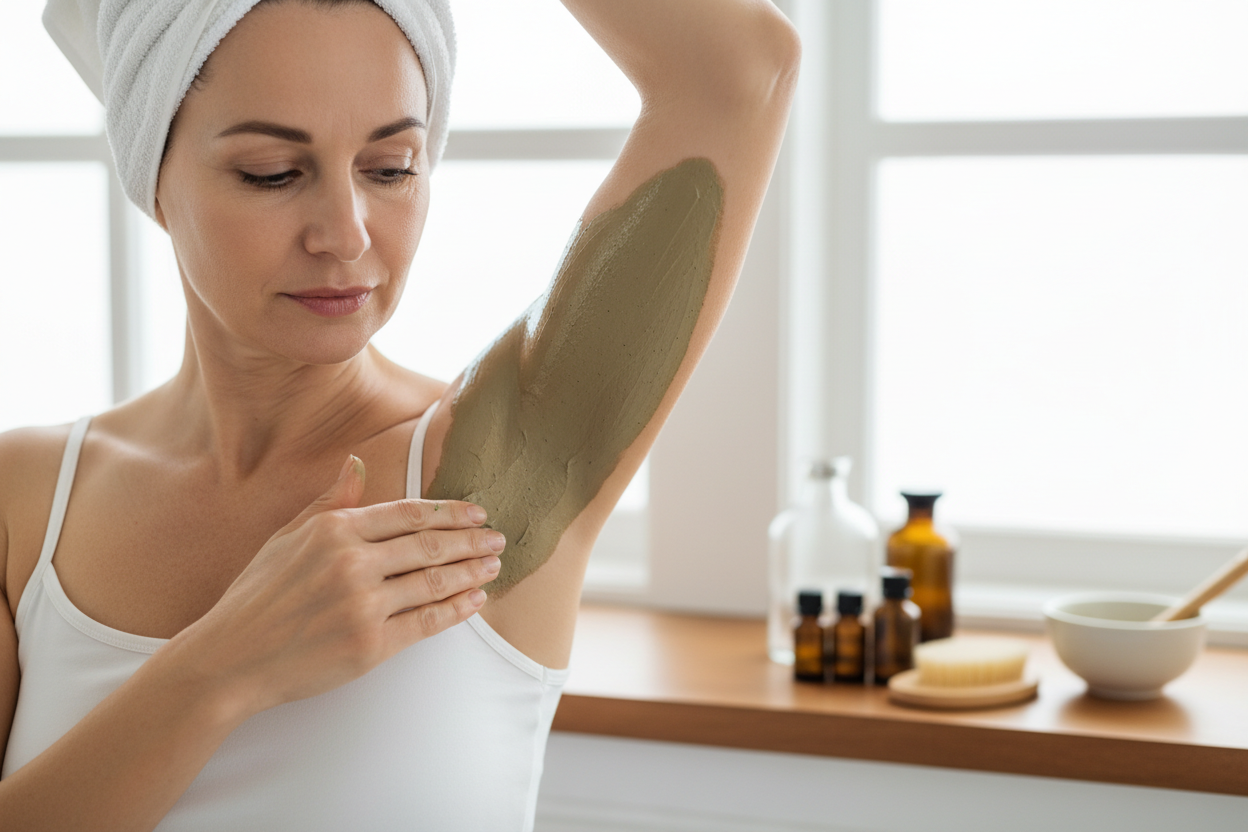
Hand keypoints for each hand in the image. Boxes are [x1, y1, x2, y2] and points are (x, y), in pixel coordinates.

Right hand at [170, 454, 501, 714]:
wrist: (230, 658)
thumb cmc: (257, 596)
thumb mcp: (287, 537)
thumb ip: (330, 501)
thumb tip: (356, 462)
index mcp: (334, 530)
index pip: (408, 514)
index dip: (450, 512)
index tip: (477, 513)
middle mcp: (351, 563)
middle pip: (429, 545)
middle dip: (471, 542)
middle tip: (498, 539)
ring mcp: (362, 605)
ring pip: (434, 582)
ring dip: (471, 573)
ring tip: (493, 567)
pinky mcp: (369, 646)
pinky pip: (426, 623)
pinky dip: (456, 610)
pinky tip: (474, 601)